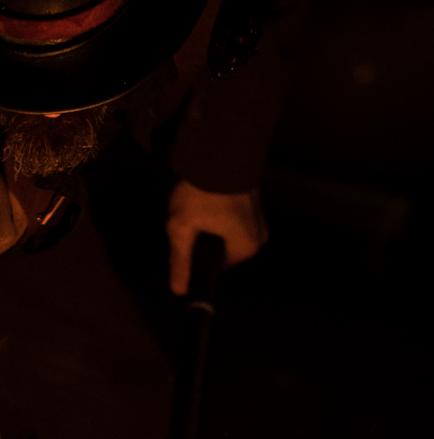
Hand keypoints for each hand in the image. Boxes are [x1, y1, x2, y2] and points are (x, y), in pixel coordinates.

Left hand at [167, 180, 267, 295]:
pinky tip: (207, 197)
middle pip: (221, 249)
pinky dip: (219, 210)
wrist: (220, 149)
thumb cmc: (202, 191)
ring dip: (210, 222)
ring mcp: (260, 216)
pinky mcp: (255, 199)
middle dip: (203, 237)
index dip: (195, 255)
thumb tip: (179, 290)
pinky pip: (233, 215)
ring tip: (198, 205)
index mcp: (246, 248)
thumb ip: (180, 261)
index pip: (215, 267)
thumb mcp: (182, 229)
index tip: (186, 238)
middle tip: (190, 218)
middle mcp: (259, 235)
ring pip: (226, 231)